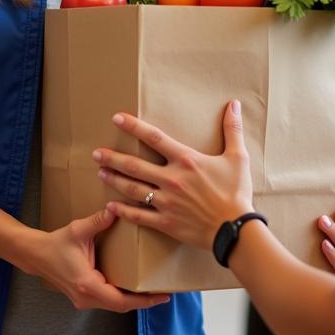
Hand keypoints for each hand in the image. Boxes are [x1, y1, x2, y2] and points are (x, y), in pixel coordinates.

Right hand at [17, 208, 168, 312]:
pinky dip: (123, 295)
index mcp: (88, 284)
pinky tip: (134, 286)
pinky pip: (108, 300)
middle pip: (121, 306)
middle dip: (143, 301)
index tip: (162, 296)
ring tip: (153, 290)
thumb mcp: (78, 230)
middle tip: (164, 292)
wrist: (36, 255)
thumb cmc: (57, 243)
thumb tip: (116, 209)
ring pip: (115, 305)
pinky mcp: (85, 295)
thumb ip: (98, 221)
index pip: (121, 301)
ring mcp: (85, 299)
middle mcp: (87, 297)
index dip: (143, 301)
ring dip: (133, 300)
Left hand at [93, 100, 253, 250]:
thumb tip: (235, 104)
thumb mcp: (238, 157)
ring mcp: (166, 202)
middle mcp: (171, 179)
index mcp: (186, 160)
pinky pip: (139, 216)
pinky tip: (111, 206)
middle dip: (113, 158)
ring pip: (133, 189)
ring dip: (115, 180)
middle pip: (135, 165)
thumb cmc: (237, 192)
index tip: (116, 119)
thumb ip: (233, 129)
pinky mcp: (166, 222)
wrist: (236, 229)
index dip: (134, 127)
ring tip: (100, 172)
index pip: (154, 138)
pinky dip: (123, 211)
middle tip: (96, 153)